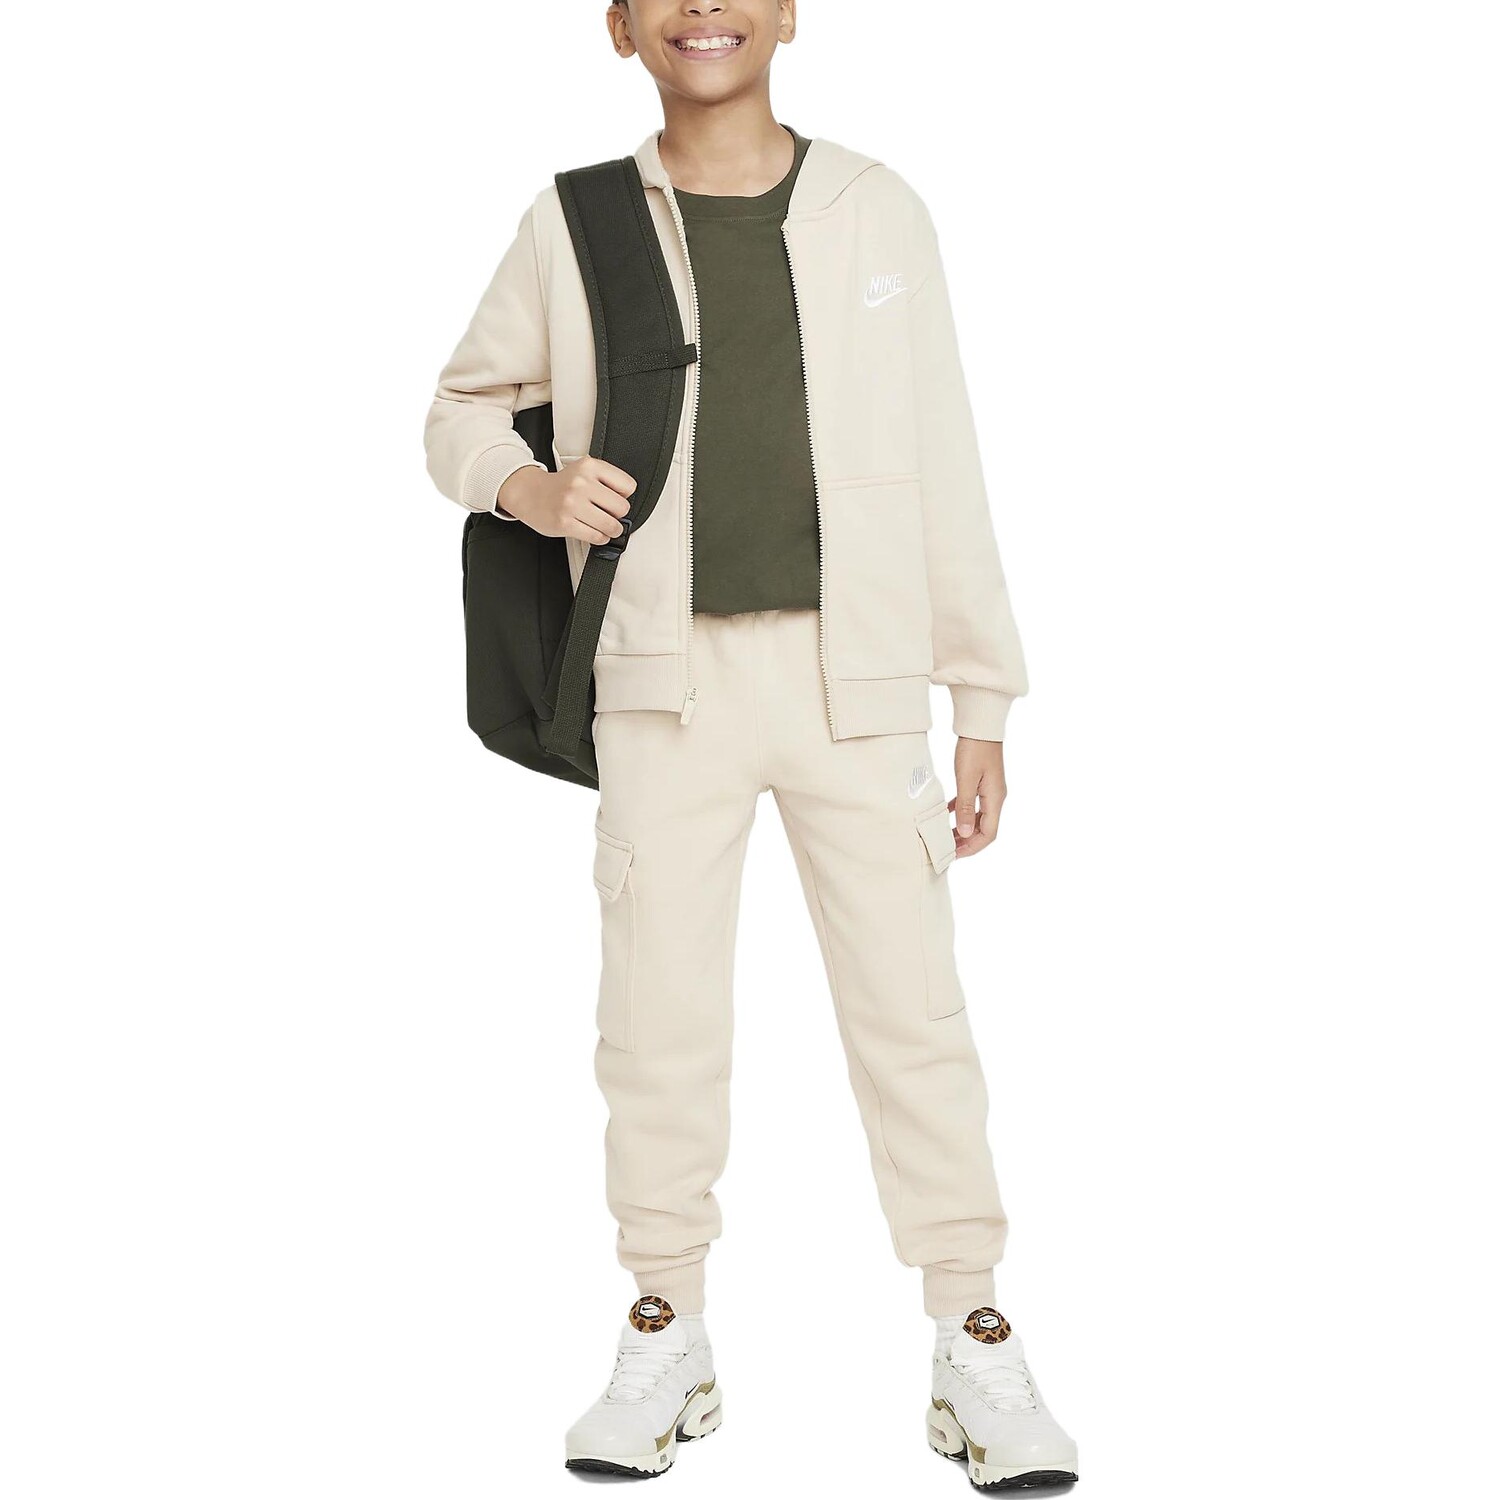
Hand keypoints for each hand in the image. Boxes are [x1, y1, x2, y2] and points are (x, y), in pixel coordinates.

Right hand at [497, 457, 636, 543]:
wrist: (529, 493)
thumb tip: (627, 502)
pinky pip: (596, 537)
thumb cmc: (560, 485)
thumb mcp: (583, 470)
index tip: (615, 499)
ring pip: (611, 525)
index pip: (628, 486)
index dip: (624, 496)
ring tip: (604, 526)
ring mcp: (572, 504)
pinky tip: (594, 532)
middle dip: (617, 515)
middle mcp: (580, 483)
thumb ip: (606, 480)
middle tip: (609, 514)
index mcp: (589, 467)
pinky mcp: (565, 523)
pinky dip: (599, 538)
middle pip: (622, 508)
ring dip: (611, 530)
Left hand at [950, 737, 1006, 857]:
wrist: (981, 725)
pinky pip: (973, 804)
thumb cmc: (974, 749)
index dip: (972, 847)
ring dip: (964, 829)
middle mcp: (996, 797)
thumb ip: (966, 807)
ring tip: (946, 836)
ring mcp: (990, 790)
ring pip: (978, 818)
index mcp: (995, 799)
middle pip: (984, 829)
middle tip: (948, 849)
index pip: (988, 834)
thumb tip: (965, 833)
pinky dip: (962, 813)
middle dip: (967, 842)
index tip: (954, 854)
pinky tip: (947, 814)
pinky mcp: (982, 782)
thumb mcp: (966, 779)